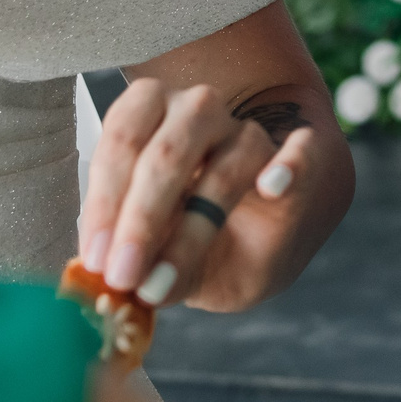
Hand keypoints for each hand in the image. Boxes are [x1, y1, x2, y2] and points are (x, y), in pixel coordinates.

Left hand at [77, 78, 311, 313]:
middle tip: (123, 275)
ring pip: (226, 166)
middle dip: (141, 220)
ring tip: (166, 278)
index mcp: (151, 114)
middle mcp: (198, 112)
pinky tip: (271, 186)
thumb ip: (147, 266)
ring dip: (195, 224)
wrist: (269, 224)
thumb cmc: (202, 236)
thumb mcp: (164, 254)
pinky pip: (304, 153)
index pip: (122, 143)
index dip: (104, 202)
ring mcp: (250, 134)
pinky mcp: (303, 157)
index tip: (96, 260)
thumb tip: (123, 289)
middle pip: (168, 154)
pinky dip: (291, 165)